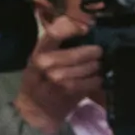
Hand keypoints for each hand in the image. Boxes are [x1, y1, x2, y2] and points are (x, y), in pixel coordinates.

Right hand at [14, 11, 102, 134]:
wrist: (35, 109)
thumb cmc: (42, 79)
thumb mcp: (43, 58)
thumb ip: (59, 43)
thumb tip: (84, 25)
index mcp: (38, 51)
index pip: (53, 33)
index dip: (71, 27)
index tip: (86, 28)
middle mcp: (43, 64)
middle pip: (74, 54)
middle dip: (91, 53)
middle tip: (99, 51)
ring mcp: (53, 80)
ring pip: (83, 69)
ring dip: (95, 67)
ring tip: (99, 65)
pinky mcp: (64, 94)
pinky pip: (87, 84)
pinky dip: (96, 80)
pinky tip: (98, 79)